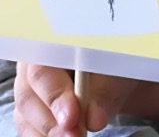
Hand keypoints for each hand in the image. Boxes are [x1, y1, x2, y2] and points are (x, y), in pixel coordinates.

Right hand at [14, 63, 138, 136]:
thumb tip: (94, 120)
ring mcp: (28, 90)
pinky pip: (29, 128)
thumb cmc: (116, 63)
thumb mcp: (118, 70)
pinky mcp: (31, 112)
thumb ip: (105, 92)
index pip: (42, 69)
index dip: (54, 95)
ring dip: (49, 133)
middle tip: (76, 135)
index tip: (72, 117)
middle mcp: (31, 65)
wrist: (118, 73)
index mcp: (51, 44)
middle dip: (52, 121)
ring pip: (26, 116)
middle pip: (28, 96)